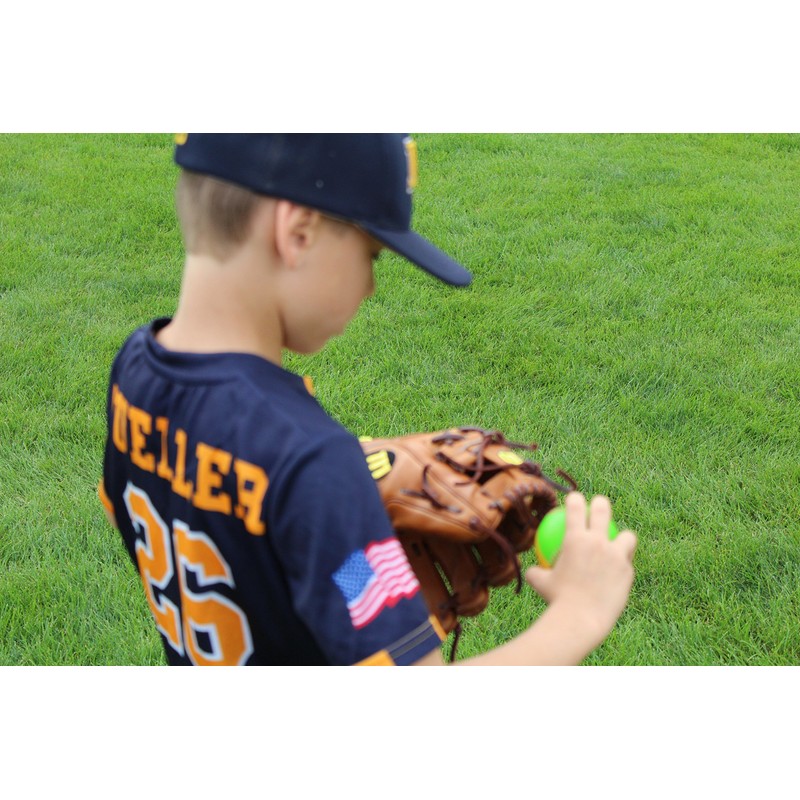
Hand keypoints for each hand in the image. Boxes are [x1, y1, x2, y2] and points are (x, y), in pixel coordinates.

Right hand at [525, 492, 636, 644]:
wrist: (581, 619)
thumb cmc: (556, 600)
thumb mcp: (540, 583)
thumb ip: (537, 571)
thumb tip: (532, 568)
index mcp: (575, 538)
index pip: (576, 506)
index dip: (575, 498)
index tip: (575, 499)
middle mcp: (598, 541)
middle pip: (603, 510)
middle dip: (601, 504)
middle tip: (599, 506)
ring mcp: (616, 555)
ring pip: (627, 536)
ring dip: (622, 537)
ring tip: (620, 543)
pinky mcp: (627, 571)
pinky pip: (627, 564)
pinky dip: (621, 566)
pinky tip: (618, 574)